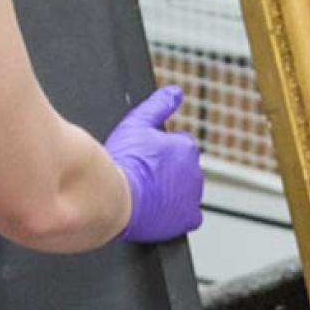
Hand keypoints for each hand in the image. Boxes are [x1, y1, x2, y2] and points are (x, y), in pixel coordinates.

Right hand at [106, 86, 203, 242]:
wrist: (114, 197)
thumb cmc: (123, 163)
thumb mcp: (137, 123)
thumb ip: (159, 105)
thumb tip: (175, 91)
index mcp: (186, 148)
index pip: (179, 146)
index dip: (160, 153)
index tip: (146, 159)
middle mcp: (195, 171)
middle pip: (183, 170)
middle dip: (167, 172)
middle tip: (144, 176)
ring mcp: (192, 196)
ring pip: (185, 191)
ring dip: (172, 191)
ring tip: (147, 192)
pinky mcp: (187, 218)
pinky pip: (189, 215)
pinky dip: (178, 213)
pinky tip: (160, 210)